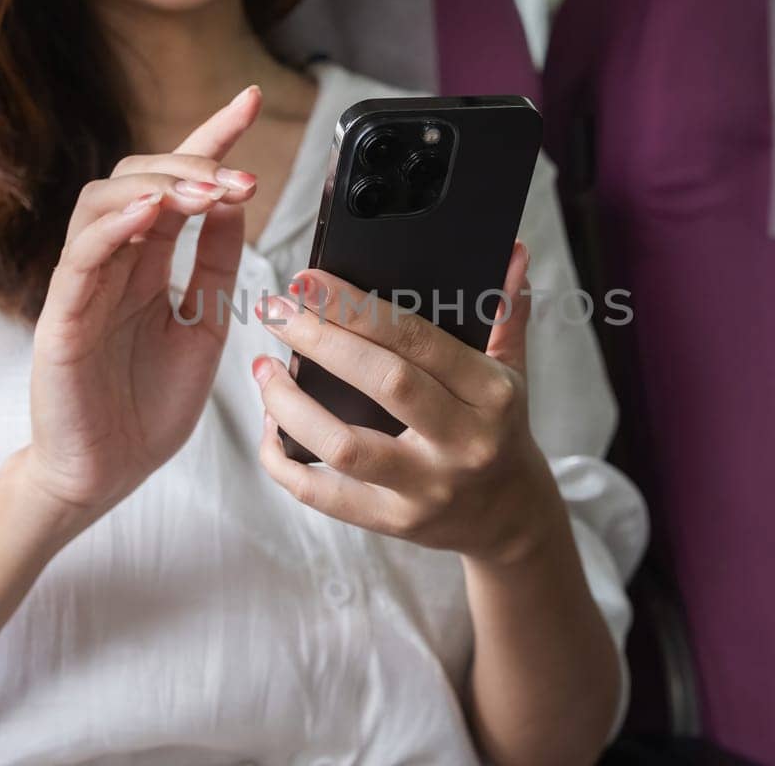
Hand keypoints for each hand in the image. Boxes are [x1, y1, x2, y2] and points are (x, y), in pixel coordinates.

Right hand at [23, 86, 261, 524]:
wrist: (104, 476)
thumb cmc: (145, 408)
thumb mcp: (202, 327)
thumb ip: (213, 267)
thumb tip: (236, 203)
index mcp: (145, 263)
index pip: (175, 184)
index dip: (208, 137)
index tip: (248, 100)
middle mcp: (112, 263)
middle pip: (138, 177)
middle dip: (192, 164)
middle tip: (241, 176)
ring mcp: (82, 285)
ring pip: (103, 201)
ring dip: (158, 186)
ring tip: (205, 191)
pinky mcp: (60, 316)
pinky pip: (81, 255)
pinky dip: (114, 224)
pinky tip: (150, 213)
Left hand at [252, 242, 567, 564]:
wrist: (511, 516)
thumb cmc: (500, 429)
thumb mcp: (512, 371)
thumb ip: (504, 312)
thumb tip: (510, 253)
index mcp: (492, 395)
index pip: (419, 340)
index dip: (358, 308)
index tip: (310, 281)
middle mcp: (463, 443)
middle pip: (383, 383)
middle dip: (319, 340)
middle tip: (275, 309)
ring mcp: (427, 489)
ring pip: (344, 446)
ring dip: (291, 403)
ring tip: (263, 368)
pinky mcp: (393, 522)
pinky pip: (324, 496)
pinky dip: (285, 462)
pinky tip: (268, 426)